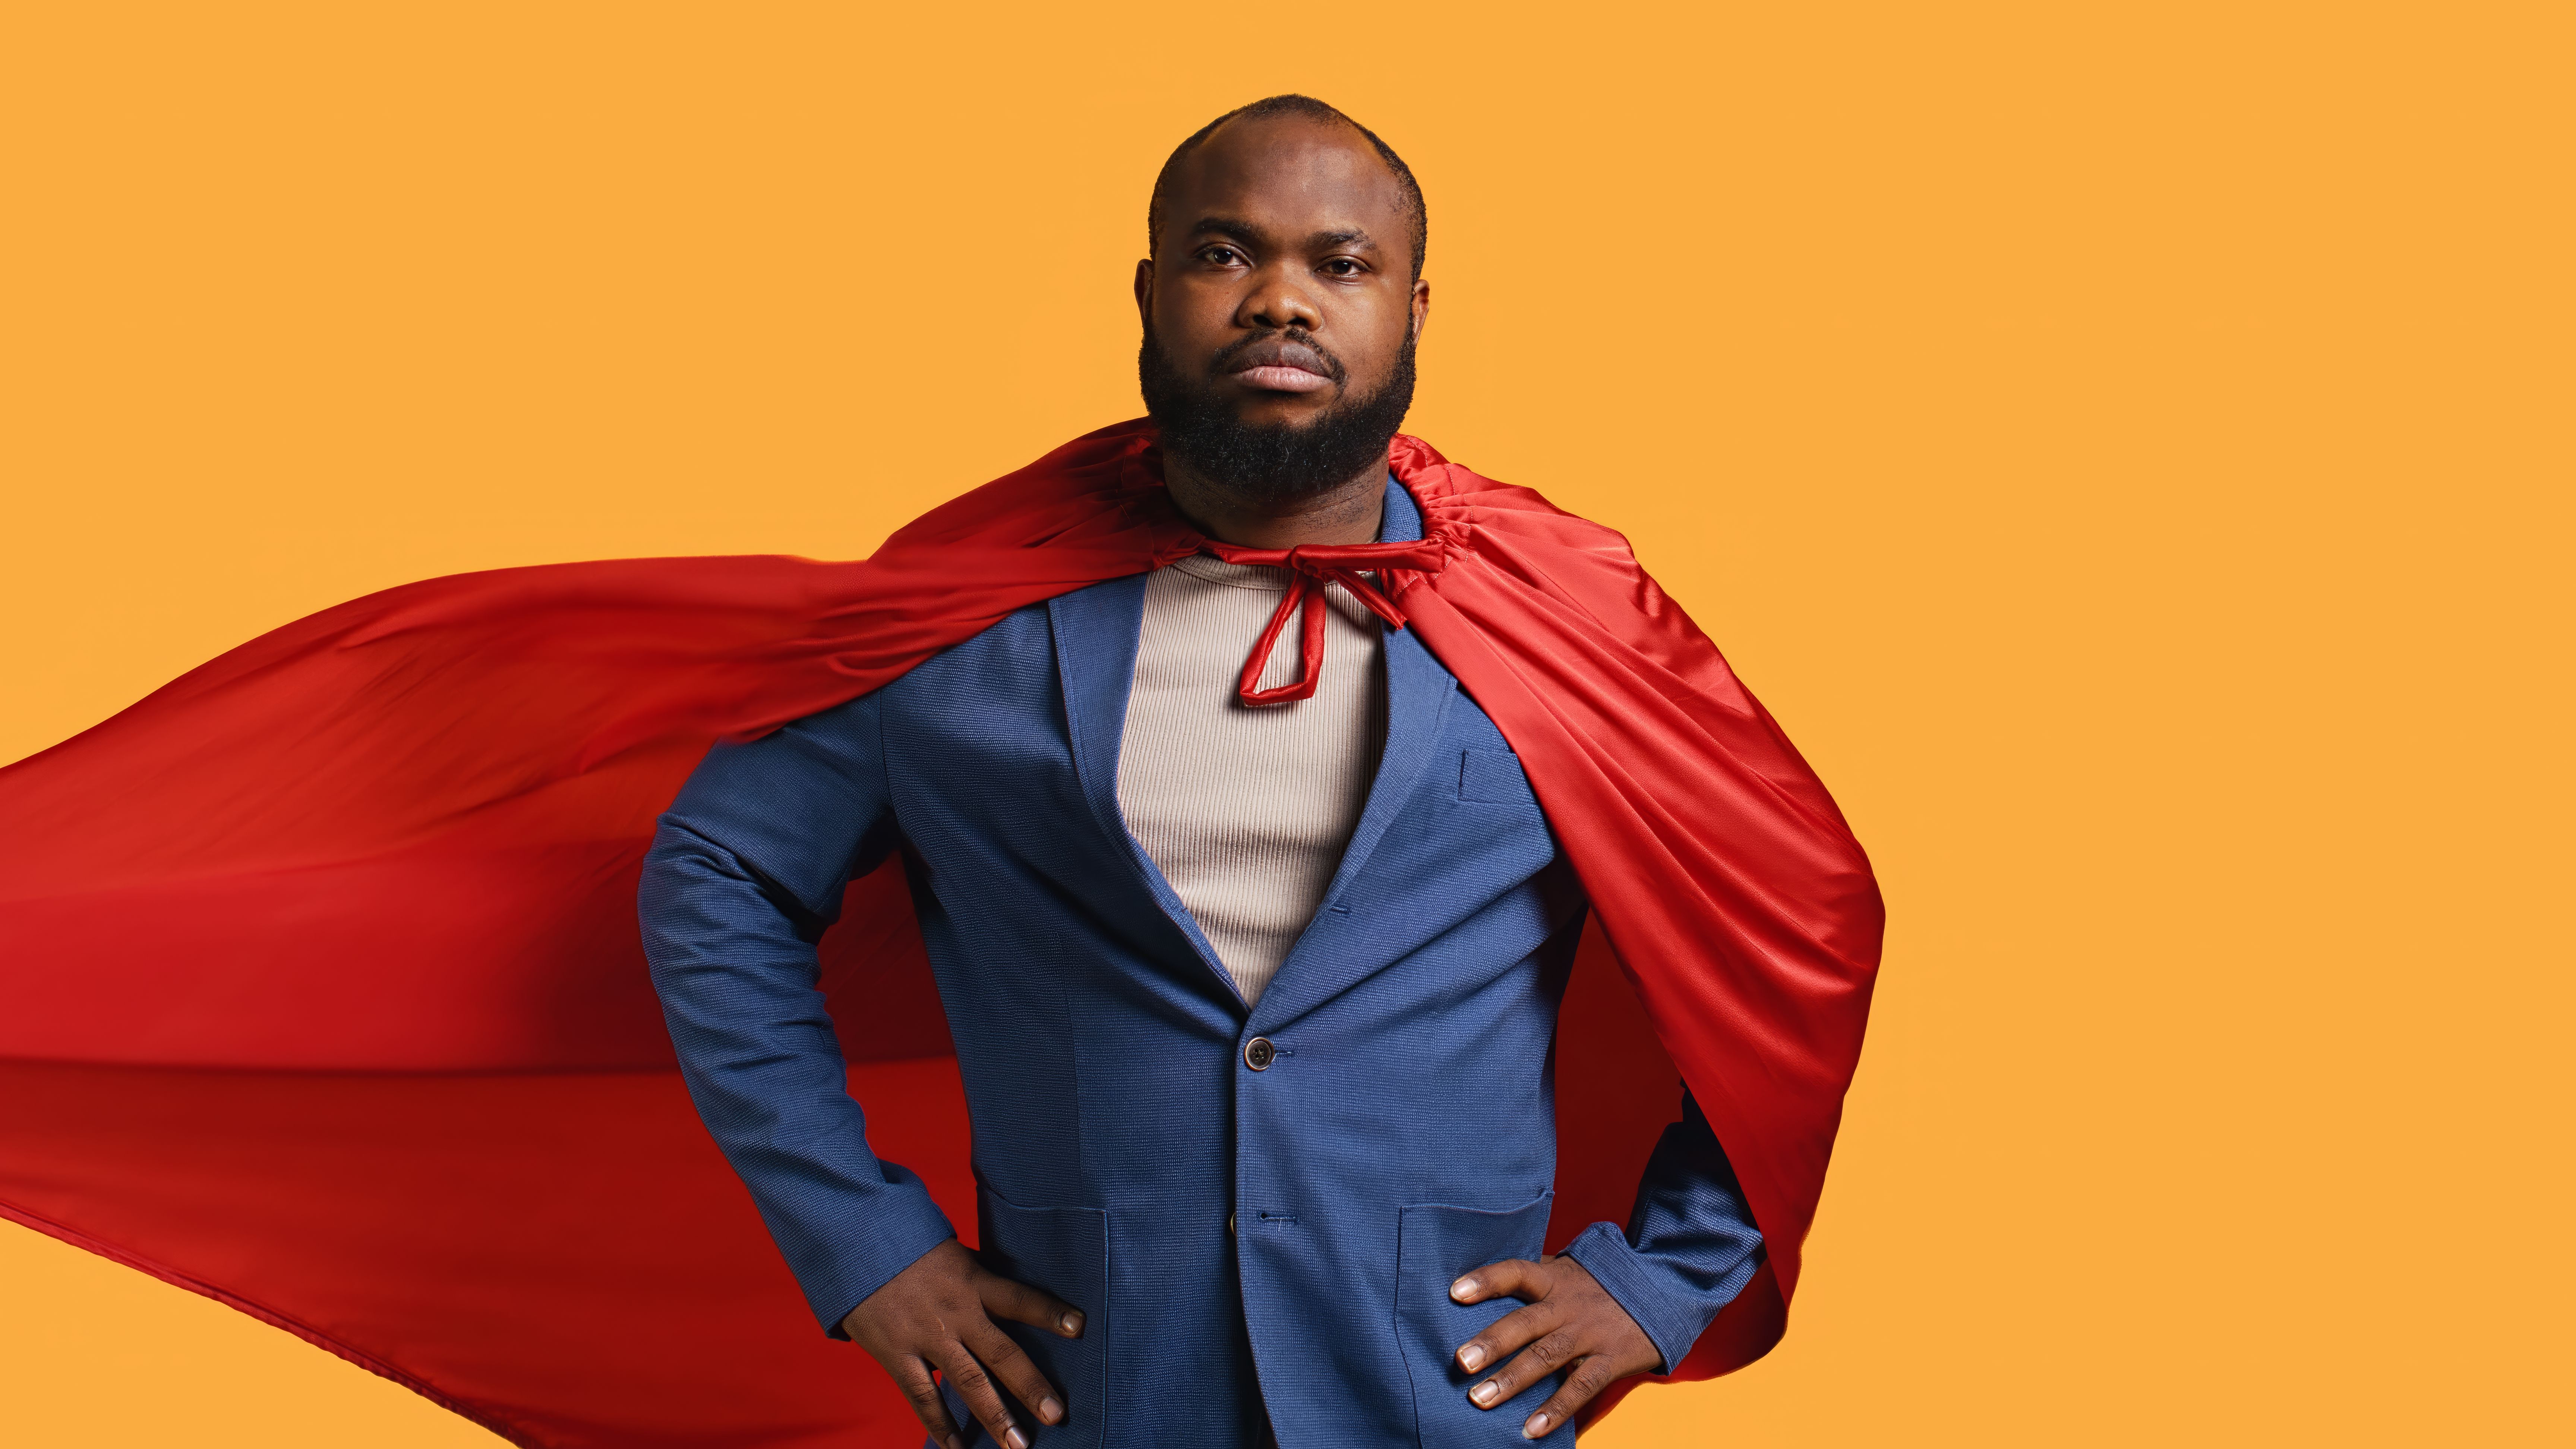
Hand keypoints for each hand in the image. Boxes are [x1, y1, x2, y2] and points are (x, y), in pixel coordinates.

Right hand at [839, 1238, 1084, 1448]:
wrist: (854, 1243)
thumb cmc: (910, 1247)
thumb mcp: (953, 1254)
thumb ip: (980, 1282)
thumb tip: (1011, 1305)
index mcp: (973, 1281)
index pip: (1019, 1298)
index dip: (1049, 1312)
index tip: (1080, 1326)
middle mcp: (955, 1312)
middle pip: (1001, 1353)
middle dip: (1030, 1386)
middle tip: (1057, 1415)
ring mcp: (926, 1336)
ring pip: (967, 1383)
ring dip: (994, 1417)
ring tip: (1018, 1446)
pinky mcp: (896, 1355)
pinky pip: (922, 1396)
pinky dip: (940, 1425)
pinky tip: (957, 1448)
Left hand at [1449, 1254, 1660, 1438]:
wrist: (1662, 1288)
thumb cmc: (1599, 1284)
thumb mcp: (1568, 1271)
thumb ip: (1534, 1279)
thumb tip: (1484, 1288)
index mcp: (1554, 1279)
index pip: (1516, 1273)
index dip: (1486, 1281)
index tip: (1454, 1293)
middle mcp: (1568, 1305)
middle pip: (1525, 1322)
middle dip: (1491, 1343)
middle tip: (1460, 1363)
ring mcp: (1589, 1333)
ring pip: (1546, 1357)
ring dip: (1511, 1380)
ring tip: (1480, 1399)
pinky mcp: (1610, 1359)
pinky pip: (1580, 1387)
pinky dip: (1555, 1410)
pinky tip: (1530, 1429)